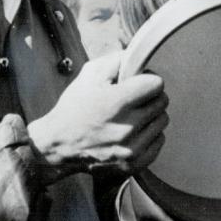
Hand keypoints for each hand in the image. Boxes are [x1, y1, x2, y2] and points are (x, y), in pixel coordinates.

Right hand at [27, 51, 167, 181]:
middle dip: (150, 97)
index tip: (138, 83)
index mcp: (116, 103)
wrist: (58, 145)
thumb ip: (117, 61)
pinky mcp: (134, 164)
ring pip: (162, 122)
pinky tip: (133, 133)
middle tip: (134, 100)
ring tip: (132, 117)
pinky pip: (159, 142)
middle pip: (162, 103)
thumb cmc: (74, 108)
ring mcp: (131, 149)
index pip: (156, 84)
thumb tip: (139, 56)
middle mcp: (126, 127)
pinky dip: (149, 136)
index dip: (147, 80)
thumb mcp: (89, 75)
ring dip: (151, 116)